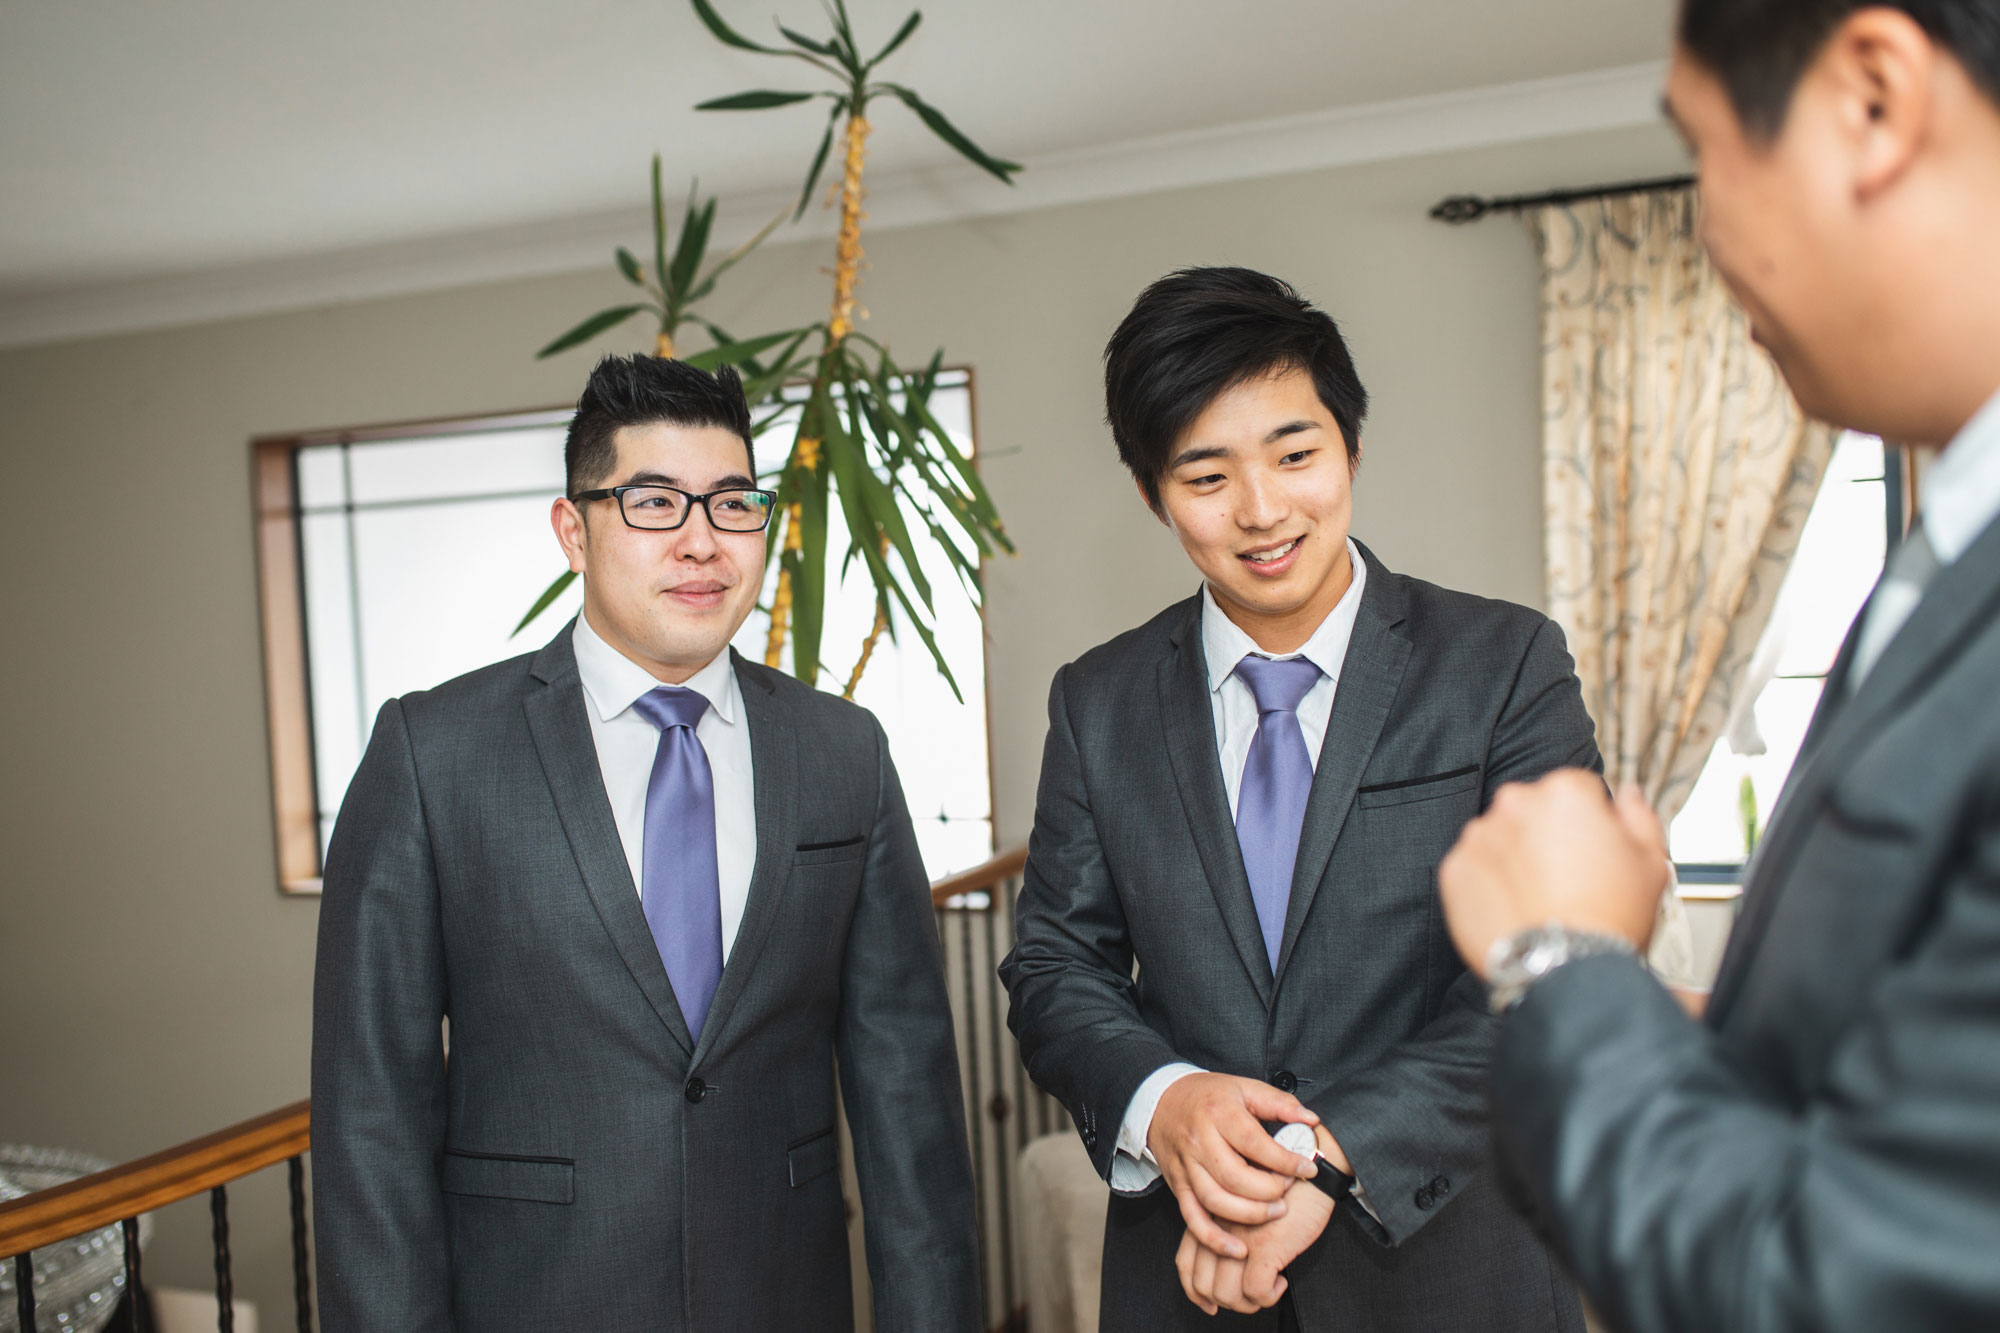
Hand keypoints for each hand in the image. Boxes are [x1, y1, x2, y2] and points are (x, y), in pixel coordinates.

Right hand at [1147, 1072, 1318, 1257]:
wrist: (1161, 1102)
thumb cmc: (1208, 1096)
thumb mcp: (1244, 1088)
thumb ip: (1279, 1103)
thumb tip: (1310, 1120)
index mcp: (1219, 1114)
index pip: (1254, 1143)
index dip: (1285, 1161)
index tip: (1307, 1170)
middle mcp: (1199, 1141)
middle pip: (1235, 1177)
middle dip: (1269, 1191)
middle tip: (1287, 1190)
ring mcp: (1186, 1166)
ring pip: (1216, 1201)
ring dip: (1249, 1215)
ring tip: (1274, 1212)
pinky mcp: (1178, 1186)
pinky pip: (1192, 1218)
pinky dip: (1213, 1238)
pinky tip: (1237, 1249)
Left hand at [1175, 1173, 1336, 1314]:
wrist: (1312, 1173)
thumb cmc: (1283, 1187)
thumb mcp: (1243, 1204)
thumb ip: (1226, 1227)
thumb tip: (1222, 1270)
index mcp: (1209, 1214)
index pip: (1185, 1262)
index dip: (1195, 1290)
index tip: (1210, 1304)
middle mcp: (1218, 1226)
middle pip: (1203, 1283)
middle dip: (1226, 1301)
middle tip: (1249, 1298)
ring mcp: (1240, 1236)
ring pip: (1227, 1293)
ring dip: (1248, 1303)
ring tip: (1267, 1291)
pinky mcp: (1266, 1245)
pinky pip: (1256, 1290)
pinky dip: (1268, 1296)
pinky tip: (1280, 1282)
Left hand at [1439, 773, 1668, 978]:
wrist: (1564, 968)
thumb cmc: (1610, 917)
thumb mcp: (1651, 862)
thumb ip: (1638, 816)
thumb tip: (1627, 795)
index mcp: (1564, 792)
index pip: (1577, 790)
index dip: (1591, 822)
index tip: (1594, 851)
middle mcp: (1514, 804)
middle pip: (1533, 809)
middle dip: (1548, 834)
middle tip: (1568, 877)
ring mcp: (1479, 836)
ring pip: (1501, 838)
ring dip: (1515, 857)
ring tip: (1540, 897)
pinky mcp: (1454, 869)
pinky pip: (1474, 867)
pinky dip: (1489, 882)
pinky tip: (1515, 907)